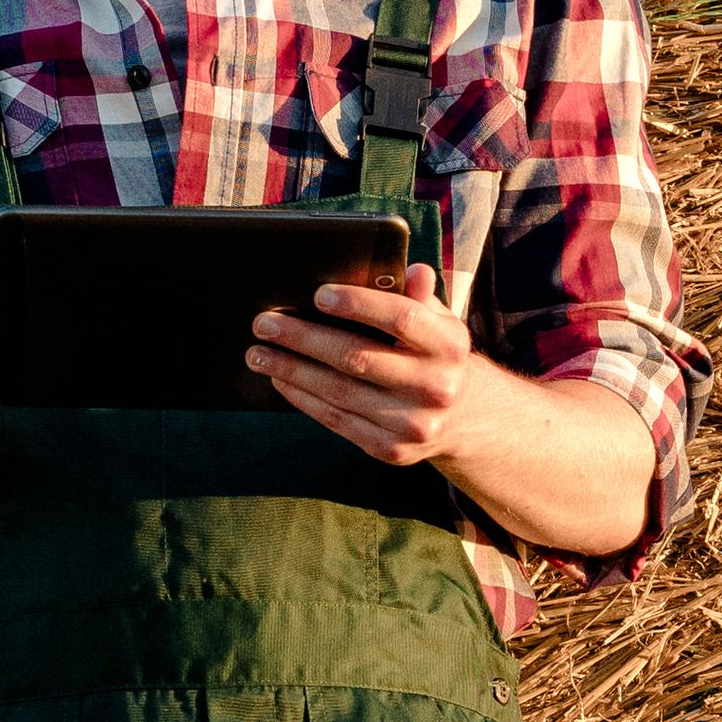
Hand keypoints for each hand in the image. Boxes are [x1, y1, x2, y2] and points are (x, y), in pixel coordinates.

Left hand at [248, 257, 660, 559]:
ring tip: (258, 353)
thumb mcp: (439, 322)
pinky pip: (338, 421)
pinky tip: (280, 381)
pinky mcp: (392, 451)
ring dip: (291, 371)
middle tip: (263, 323)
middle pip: (358, 358)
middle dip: (304, 339)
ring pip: (340, 393)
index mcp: (450, 345)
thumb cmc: (436, 354)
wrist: (464, 419)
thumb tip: (411, 270)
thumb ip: (420, 297)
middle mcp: (436, 387)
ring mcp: (414, 424)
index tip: (317, 295)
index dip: (358, 305)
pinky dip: (304, 399)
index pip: (401, 319)